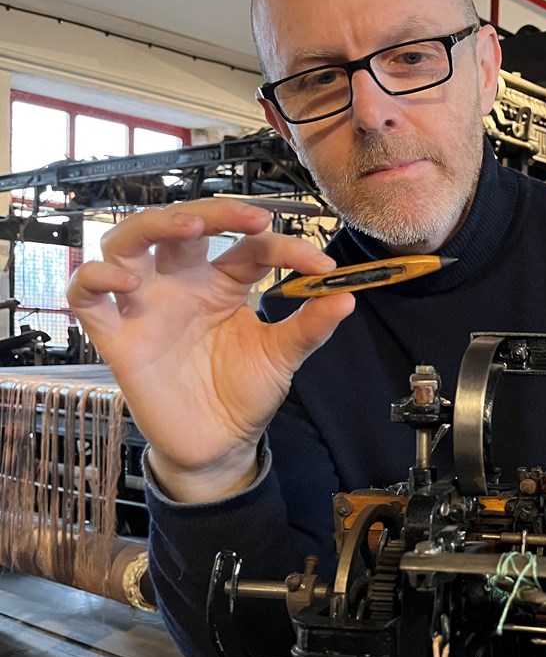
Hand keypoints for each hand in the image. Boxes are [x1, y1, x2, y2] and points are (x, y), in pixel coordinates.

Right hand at [67, 200, 353, 502]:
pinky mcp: (117, 336)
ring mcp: (146, 305)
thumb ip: (310, 326)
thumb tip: (347, 295)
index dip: (285, 247)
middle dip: (213, 212)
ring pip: (127, 243)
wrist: (218, 444)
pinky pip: (86, 296)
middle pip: (181, 226)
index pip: (249, 246)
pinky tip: (125, 279)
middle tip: (250, 218)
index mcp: (223, 283)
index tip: (320, 267)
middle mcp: (181, 284)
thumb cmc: (244, 393)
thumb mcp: (283, 357)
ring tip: (188, 227)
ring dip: (152, 225)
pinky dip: (95, 277)